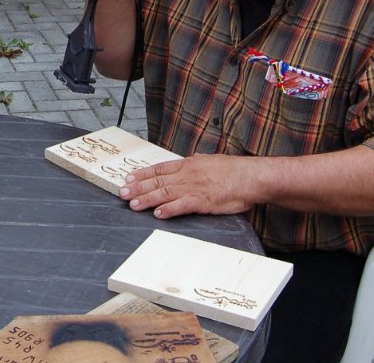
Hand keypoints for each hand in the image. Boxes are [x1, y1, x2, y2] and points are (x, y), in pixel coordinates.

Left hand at [119, 155, 258, 218]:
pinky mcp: (204, 201)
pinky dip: (168, 209)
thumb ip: (198, 163)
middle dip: (138, 187)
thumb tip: (191, 160)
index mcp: (189, 165)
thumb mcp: (211, 161)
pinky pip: (182, 205)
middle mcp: (188, 175)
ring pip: (165, 193)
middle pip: (158, 181)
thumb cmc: (234, 171)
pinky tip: (157, 213)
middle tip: (122, 193)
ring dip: (147, 199)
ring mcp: (195, 187)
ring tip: (133, 204)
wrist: (252, 177)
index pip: (160, 169)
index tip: (128, 178)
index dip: (142, 174)